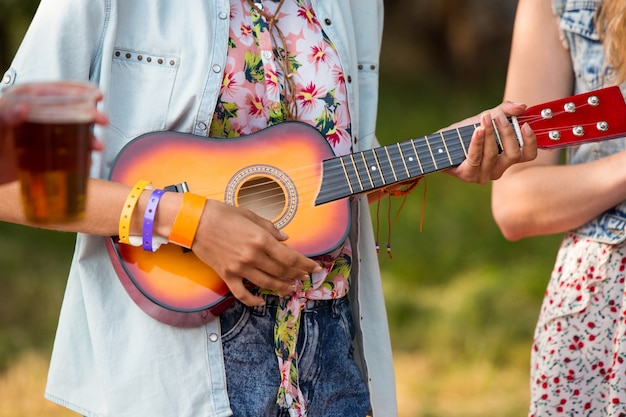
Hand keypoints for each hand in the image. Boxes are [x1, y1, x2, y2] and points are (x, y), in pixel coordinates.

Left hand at [0, 94, 107, 184]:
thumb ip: (3, 113)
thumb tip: (22, 107)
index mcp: (21, 102)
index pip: (53, 92)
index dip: (76, 91)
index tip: (94, 94)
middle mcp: (32, 118)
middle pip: (66, 111)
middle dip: (88, 114)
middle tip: (101, 119)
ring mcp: (37, 137)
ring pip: (69, 132)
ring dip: (87, 138)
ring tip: (96, 144)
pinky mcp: (40, 156)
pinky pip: (63, 153)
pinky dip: (77, 157)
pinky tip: (85, 161)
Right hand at [190, 200, 321, 306]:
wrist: (193, 222)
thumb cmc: (221, 214)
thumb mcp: (250, 216)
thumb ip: (270, 228)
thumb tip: (284, 238)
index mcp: (262, 240)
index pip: (291, 257)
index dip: (306, 264)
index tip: (315, 268)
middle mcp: (253, 256)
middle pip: (282, 271)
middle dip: (297, 275)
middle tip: (304, 278)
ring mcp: (240, 268)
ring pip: (267, 283)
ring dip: (281, 288)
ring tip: (290, 289)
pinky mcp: (227, 275)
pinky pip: (242, 293)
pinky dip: (253, 299)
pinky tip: (262, 299)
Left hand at [445, 101, 536, 183]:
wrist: (439, 143)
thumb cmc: (465, 132)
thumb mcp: (487, 118)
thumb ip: (505, 110)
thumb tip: (522, 106)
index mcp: (506, 158)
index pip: (528, 155)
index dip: (530, 142)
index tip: (525, 125)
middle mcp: (498, 169)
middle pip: (512, 154)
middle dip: (507, 133)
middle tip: (499, 116)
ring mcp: (483, 175)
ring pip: (493, 154)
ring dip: (490, 134)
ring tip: (485, 118)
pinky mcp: (468, 175)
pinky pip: (476, 158)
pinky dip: (477, 142)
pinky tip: (478, 131)